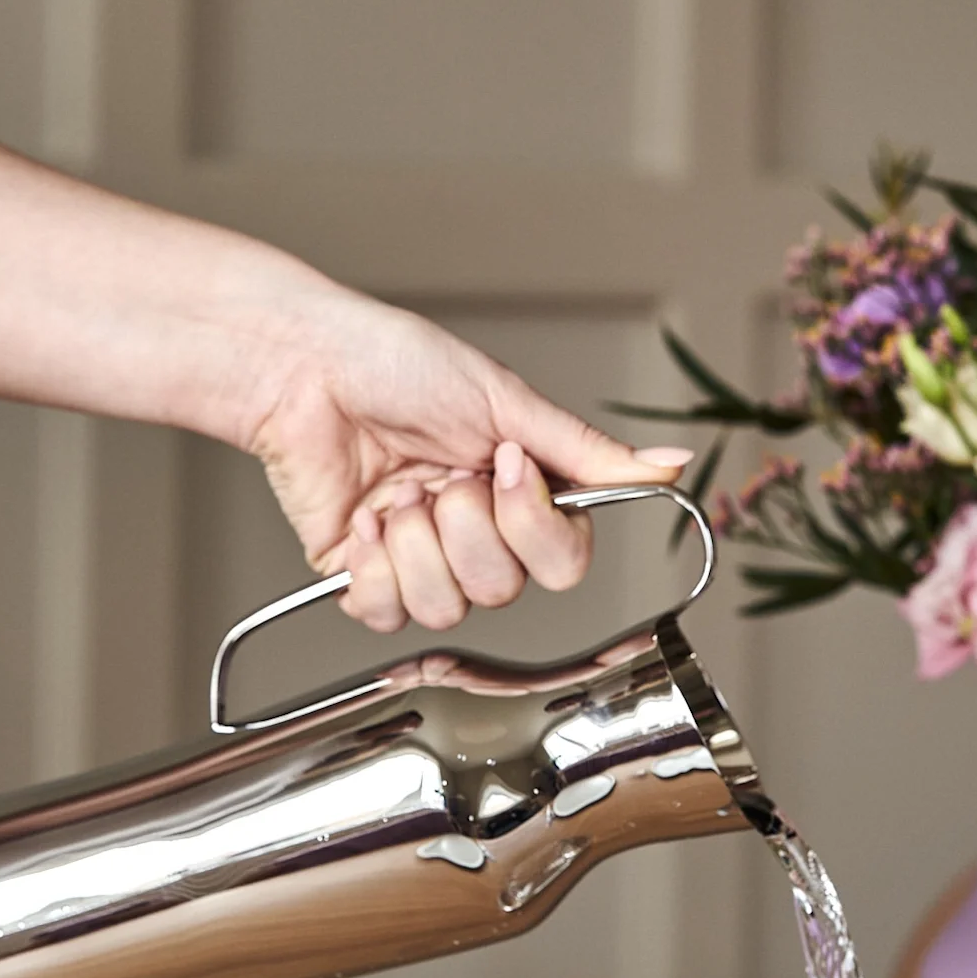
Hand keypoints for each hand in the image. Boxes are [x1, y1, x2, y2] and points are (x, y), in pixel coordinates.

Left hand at [248, 276, 692, 631]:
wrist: (305, 366)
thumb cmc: (396, 364)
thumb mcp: (506, 401)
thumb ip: (586, 451)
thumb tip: (670, 464)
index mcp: (518, 496)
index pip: (563, 563)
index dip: (534, 527)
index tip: (503, 465)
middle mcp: (474, 536)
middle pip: (505, 591)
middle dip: (467, 527)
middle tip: (440, 473)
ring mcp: (419, 560)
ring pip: (446, 609)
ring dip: (417, 543)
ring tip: (396, 491)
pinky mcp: (361, 578)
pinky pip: (385, 614)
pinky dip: (372, 564)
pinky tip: (363, 518)